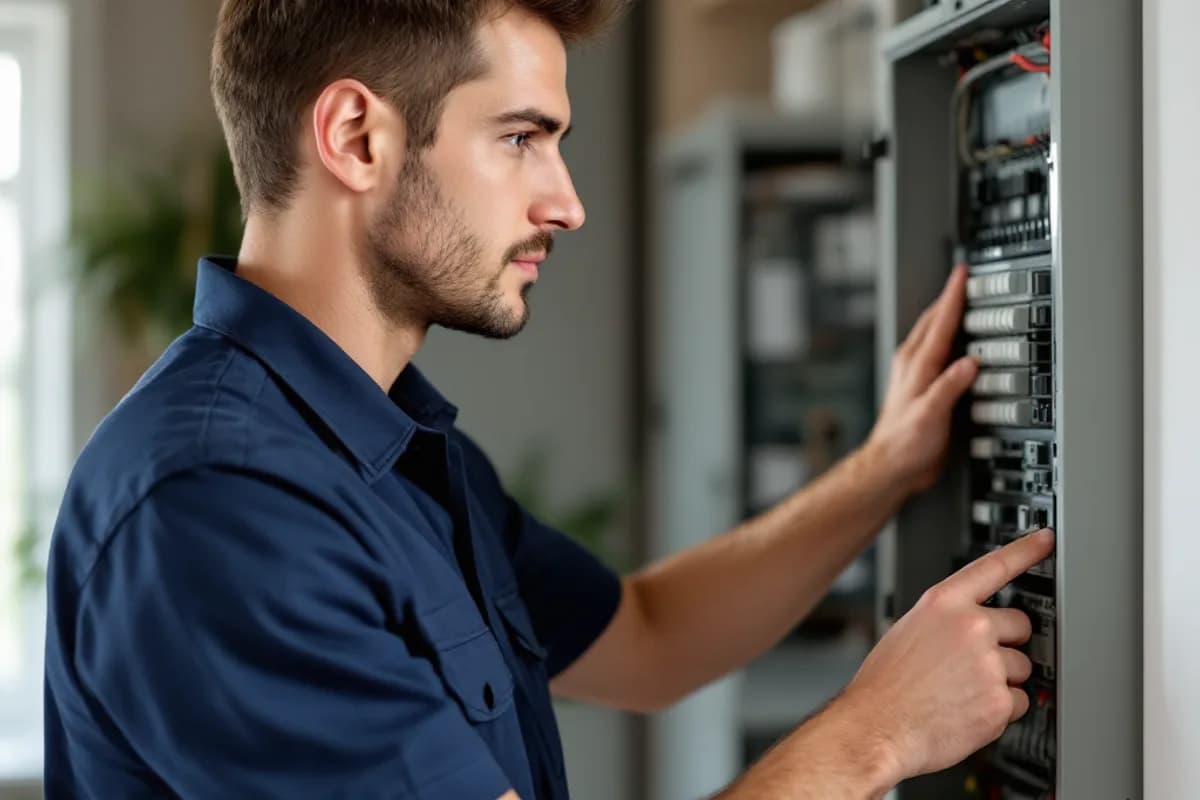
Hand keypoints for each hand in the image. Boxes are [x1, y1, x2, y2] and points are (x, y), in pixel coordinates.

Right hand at [836, 529, 1054, 780]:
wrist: (876, 727)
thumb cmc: (886, 685)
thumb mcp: (909, 631)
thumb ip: (947, 620)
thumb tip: (979, 626)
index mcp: (943, 604)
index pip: (994, 567)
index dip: (1026, 550)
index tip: (1046, 540)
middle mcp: (970, 627)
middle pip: (1020, 625)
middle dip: (1007, 643)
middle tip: (977, 663)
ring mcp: (988, 663)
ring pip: (1021, 668)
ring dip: (1003, 681)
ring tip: (964, 691)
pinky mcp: (999, 700)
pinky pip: (1019, 702)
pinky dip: (1000, 711)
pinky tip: (968, 711)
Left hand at [866, 265, 977, 493]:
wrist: (891, 465)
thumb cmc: (906, 443)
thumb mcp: (931, 415)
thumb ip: (949, 387)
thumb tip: (970, 362)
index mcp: (917, 365)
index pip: (940, 322)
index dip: (952, 296)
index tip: (961, 273)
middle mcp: (912, 364)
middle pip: (933, 321)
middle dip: (949, 298)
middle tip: (963, 278)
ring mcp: (913, 373)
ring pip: (930, 333)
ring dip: (944, 315)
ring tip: (958, 299)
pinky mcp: (919, 385)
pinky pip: (933, 350)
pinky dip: (943, 337)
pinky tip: (949, 340)